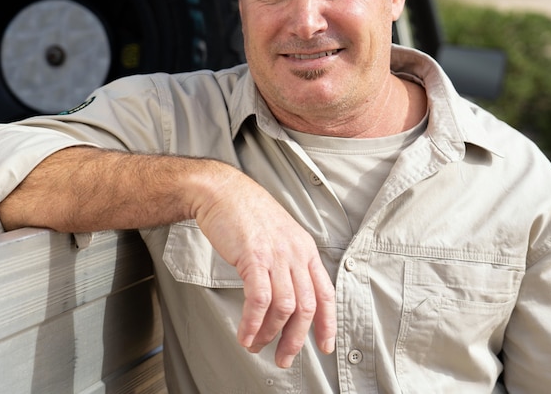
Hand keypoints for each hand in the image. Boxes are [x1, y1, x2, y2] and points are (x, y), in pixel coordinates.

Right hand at [192, 165, 335, 367]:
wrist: (223, 191)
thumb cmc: (247, 213)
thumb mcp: (280, 236)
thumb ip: (288, 263)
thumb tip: (287, 297)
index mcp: (305, 249)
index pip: (325, 292)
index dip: (327, 323)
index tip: (325, 346)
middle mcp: (296, 253)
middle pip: (307, 307)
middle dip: (296, 339)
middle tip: (284, 358)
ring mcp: (276, 255)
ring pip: (284, 307)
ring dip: (269, 333)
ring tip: (256, 345)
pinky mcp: (254, 257)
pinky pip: (259, 299)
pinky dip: (252, 322)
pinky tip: (244, 334)